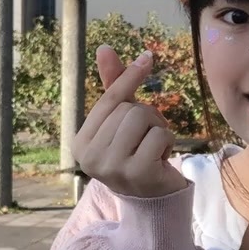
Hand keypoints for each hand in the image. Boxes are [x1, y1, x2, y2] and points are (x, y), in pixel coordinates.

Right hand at [74, 45, 186, 198]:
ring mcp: (113, 167)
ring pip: (143, 119)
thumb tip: (104, 48)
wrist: (152, 201)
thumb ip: (113, 88)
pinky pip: (160, 135)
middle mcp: (90, 158)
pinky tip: (161, 160)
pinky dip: (168, 142)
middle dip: (147, 117)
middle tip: (147, 139)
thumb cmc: (134, 154)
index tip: (148, 56)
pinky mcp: (139, 173)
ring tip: (153, 147)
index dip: (129, 78)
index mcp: (80, 143)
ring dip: (158, 128)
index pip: (108, 101)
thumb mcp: (122, 121)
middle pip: (129, 109)